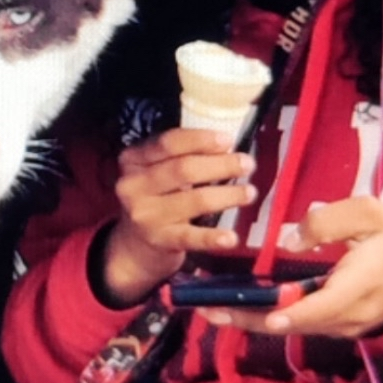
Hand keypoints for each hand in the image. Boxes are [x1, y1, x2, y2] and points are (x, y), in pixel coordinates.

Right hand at [99, 129, 256, 305]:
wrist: (134, 243)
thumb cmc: (155, 196)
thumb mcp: (155, 169)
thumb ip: (181, 154)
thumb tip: (226, 146)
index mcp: (133, 160)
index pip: (168, 143)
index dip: (200, 139)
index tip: (228, 139)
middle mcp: (134, 186)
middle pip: (183, 169)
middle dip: (221, 165)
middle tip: (247, 164)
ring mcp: (146, 215)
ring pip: (194, 200)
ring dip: (227, 195)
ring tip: (249, 192)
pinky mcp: (160, 240)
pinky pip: (191, 237)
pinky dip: (212, 237)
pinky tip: (231, 237)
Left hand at [199, 196, 382, 339]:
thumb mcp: (372, 214)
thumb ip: (330, 221)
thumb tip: (289, 241)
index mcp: (363, 282)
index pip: (328, 304)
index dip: (298, 312)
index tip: (271, 315)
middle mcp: (350, 313)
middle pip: (298, 322)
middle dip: (252, 318)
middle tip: (209, 309)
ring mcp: (342, 326)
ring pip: (294, 328)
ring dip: (252, 321)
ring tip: (210, 310)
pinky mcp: (334, 327)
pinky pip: (299, 325)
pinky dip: (266, 318)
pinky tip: (236, 309)